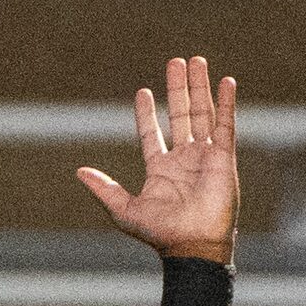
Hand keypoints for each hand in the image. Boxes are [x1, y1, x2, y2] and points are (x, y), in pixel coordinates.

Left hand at [77, 57, 238, 262]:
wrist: (192, 245)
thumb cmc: (161, 233)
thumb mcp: (124, 210)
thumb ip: (104, 189)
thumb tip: (79, 172)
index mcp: (161, 169)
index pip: (152, 133)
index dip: (147, 112)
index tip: (144, 91)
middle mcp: (184, 159)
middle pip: (181, 115)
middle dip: (178, 89)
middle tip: (176, 61)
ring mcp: (204, 157)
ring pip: (202, 114)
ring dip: (199, 88)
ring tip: (196, 60)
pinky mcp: (224, 158)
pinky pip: (226, 126)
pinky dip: (226, 104)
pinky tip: (226, 82)